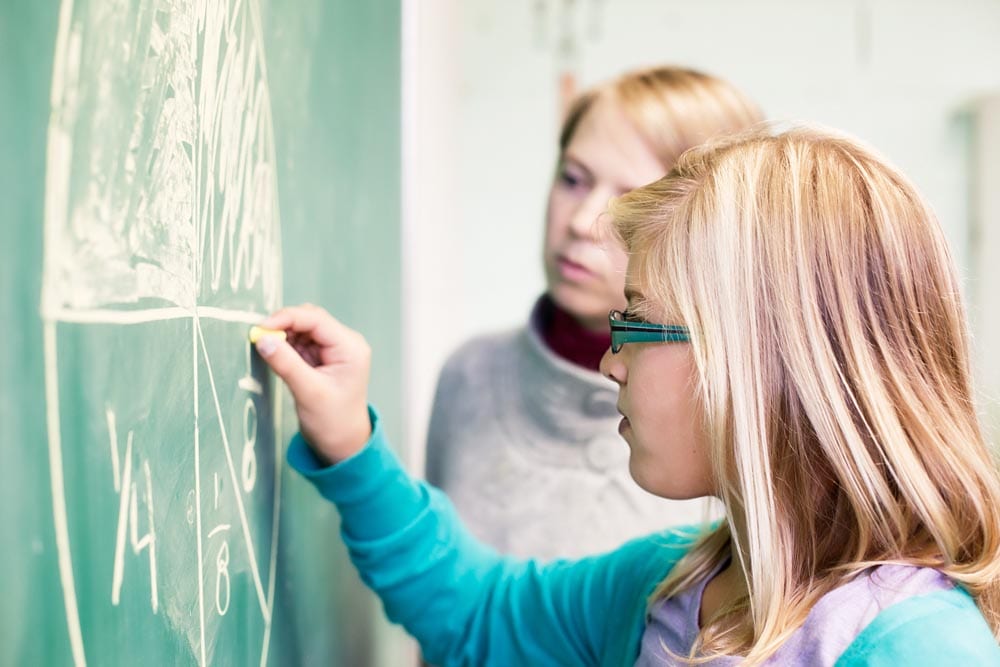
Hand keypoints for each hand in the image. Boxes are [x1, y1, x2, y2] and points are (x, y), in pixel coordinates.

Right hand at [254, 304, 371, 465]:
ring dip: (283, 336)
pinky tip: (275, 356)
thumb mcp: (308, 392)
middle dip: (284, 326)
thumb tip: (262, 339)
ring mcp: (333, 350)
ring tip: (267, 351)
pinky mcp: (322, 358)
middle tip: (259, 338)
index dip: (287, 318)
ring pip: (303, 329)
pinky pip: (300, 343)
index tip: (260, 329)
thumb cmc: (333, 421)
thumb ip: (286, 363)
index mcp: (350, 347)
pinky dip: (285, 346)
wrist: (343, 443)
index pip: (316, 320)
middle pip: (309, 320)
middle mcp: (345, 343)